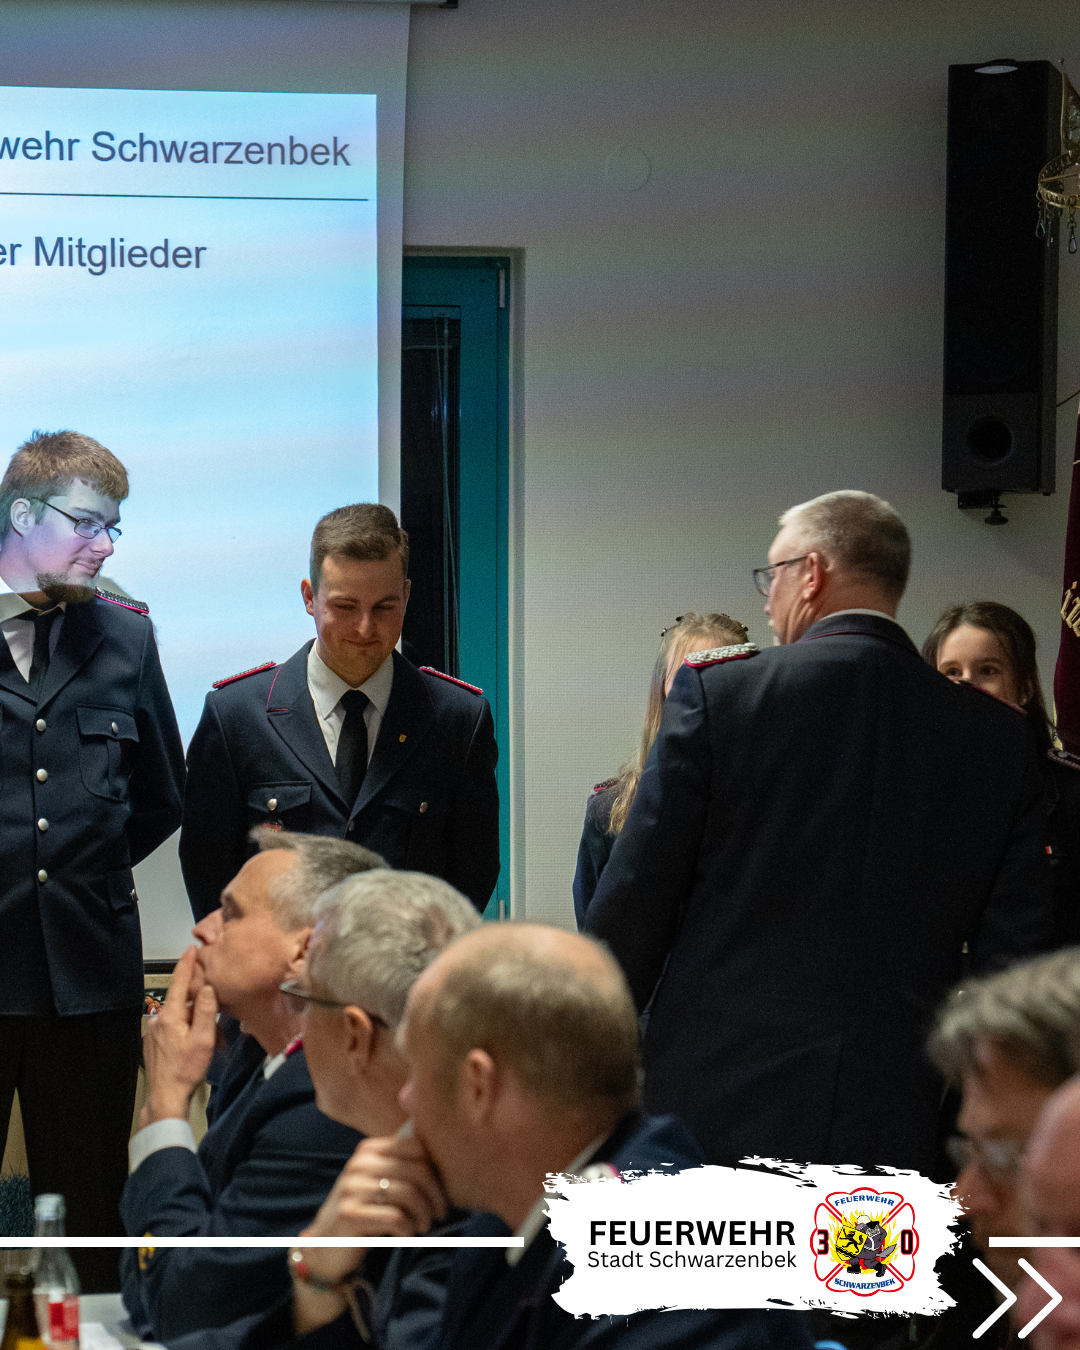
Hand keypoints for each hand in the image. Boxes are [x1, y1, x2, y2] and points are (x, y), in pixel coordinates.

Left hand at [140, 946, 218, 1126]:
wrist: (165, 1097)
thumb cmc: (185, 1071)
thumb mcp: (203, 1039)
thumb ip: (206, 1010)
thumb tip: (207, 987)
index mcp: (170, 1016)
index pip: (179, 982)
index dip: (186, 964)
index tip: (191, 948)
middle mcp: (158, 1020)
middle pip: (183, 1002)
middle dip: (200, 1007)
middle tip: (215, 1023)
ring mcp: (153, 1032)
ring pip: (180, 1017)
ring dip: (195, 1024)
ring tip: (209, 1042)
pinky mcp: (153, 1042)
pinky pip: (173, 1029)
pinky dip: (186, 1032)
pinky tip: (195, 1047)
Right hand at [294, 1134, 448, 1286]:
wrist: (324, 1246)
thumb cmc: (362, 1213)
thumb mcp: (378, 1183)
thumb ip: (401, 1169)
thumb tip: (446, 1165)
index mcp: (369, 1150)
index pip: (415, 1146)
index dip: (435, 1169)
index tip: (441, 1192)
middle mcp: (359, 1163)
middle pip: (416, 1170)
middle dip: (435, 1195)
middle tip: (439, 1214)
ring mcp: (352, 1188)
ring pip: (408, 1193)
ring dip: (423, 1214)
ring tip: (423, 1226)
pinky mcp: (349, 1214)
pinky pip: (394, 1216)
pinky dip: (407, 1227)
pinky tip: (406, 1234)